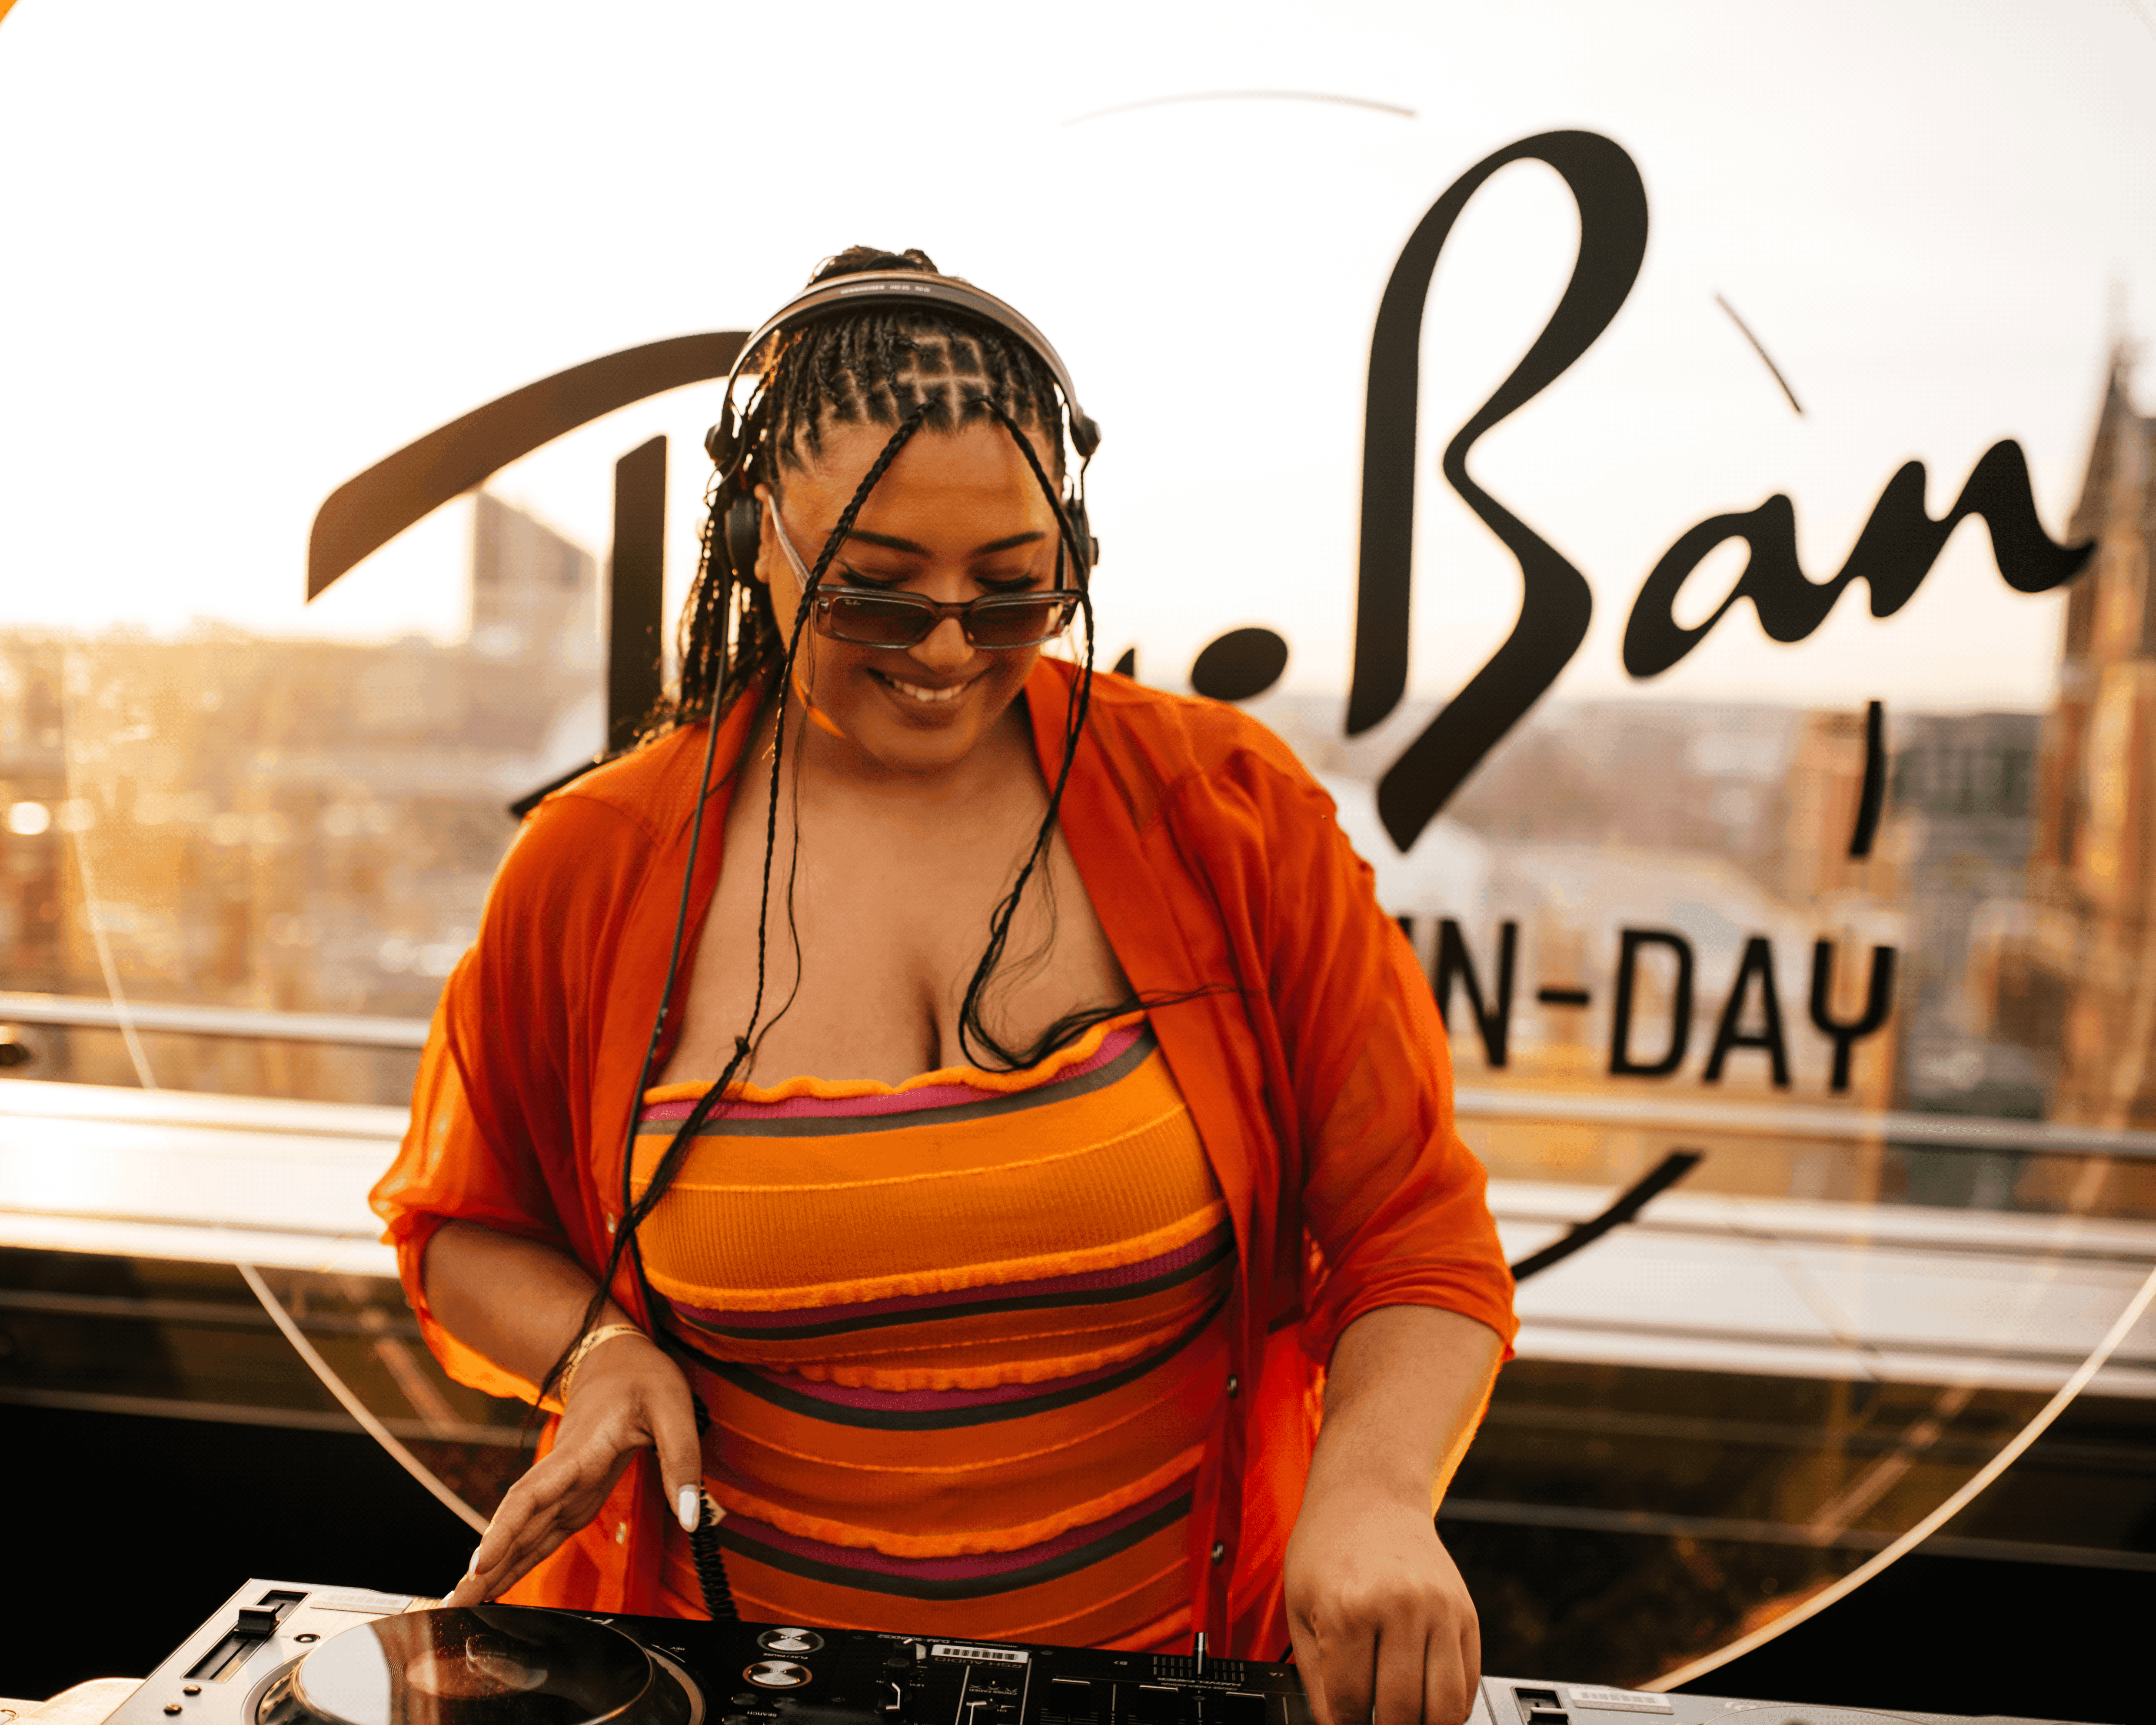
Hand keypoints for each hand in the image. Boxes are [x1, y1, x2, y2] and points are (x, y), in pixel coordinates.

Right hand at [443, 1333, 700, 1605]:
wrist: (614, 1358)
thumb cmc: (643, 1379)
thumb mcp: (673, 1408)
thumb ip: (682, 1462)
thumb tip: (693, 1520)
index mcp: (580, 1453)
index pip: (530, 1496)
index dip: (503, 1532)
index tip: (478, 1565)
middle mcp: (562, 1475)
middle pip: (514, 1523)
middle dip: (482, 1567)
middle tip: (450, 1608)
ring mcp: (563, 1488)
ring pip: (521, 1532)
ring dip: (491, 1568)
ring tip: (458, 1607)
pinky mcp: (572, 1496)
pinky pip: (538, 1531)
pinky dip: (515, 1558)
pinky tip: (494, 1584)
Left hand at [1284, 1487, 1479, 1724]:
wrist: (1370, 1495)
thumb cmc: (1328, 1547)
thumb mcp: (1299, 1608)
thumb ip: (1316, 1677)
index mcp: (1349, 1608)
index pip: (1350, 1703)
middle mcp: (1401, 1608)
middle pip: (1400, 1711)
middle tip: (1370, 1723)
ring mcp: (1440, 1610)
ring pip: (1444, 1707)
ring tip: (1400, 1720)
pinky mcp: (1466, 1613)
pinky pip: (1467, 1683)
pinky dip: (1450, 1709)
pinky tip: (1426, 1707)